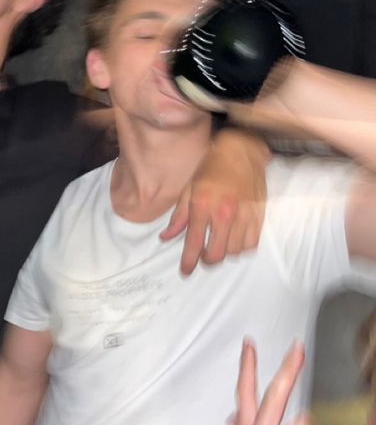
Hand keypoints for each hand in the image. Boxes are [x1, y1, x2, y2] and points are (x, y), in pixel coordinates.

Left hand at [161, 129, 268, 273]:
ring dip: (224, 253)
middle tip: (202, 256)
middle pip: (216, 254)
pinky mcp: (258, 216)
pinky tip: (233, 240)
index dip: (188, 262)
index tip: (185, 272)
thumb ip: (178, 217)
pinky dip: (241, 248)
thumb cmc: (211, 168)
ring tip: (217, 244)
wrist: (241, 152)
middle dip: (206, 261)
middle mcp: (224, 213)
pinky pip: (251, 245)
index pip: (194, 243)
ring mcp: (244, 216)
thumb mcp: (188, 189)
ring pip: (234, 252)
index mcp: (202, 205)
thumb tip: (166, 238)